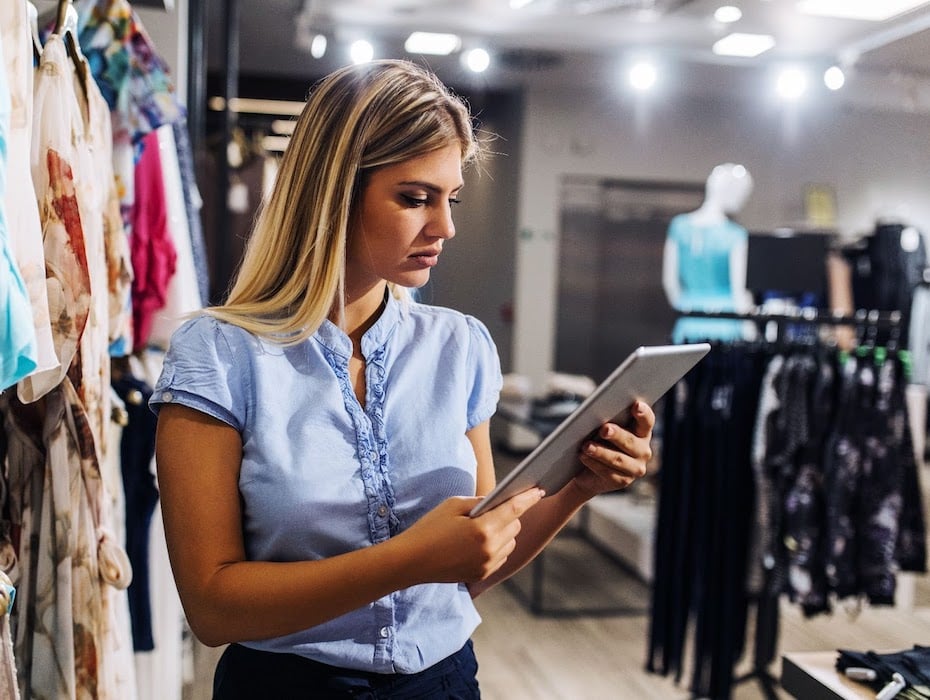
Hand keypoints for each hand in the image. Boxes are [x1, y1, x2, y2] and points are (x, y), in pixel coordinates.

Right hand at [400, 488, 543, 584]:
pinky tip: (482, 540)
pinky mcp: (481, 574)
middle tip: (499, 507)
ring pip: (510, 543)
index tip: (540, 490)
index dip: (528, 498)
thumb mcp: (453, 505)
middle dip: (511, 514)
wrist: (411, 561)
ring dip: (505, 531)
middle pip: (515, 526)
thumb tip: (496, 502)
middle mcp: (489, 549)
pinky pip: (500, 556)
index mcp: (483, 529)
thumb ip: (479, 502)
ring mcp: (486, 564)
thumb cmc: (429, 528)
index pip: (514, 510)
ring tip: (488, 524)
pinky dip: (498, 546)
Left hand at [572, 400, 653, 497]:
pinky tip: (583, 456)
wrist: (587, 470)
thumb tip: (596, 413)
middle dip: (617, 434)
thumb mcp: (603, 429)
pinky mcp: (622, 481)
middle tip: (604, 429)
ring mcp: (635, 468)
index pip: (647, 421)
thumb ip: (606, 420)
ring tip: (586, 446)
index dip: (643, 413)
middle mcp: (643, 450)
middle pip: (631, 441)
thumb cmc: (597, 441)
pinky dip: (593, 463)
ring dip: (601, 452)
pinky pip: (608, 472)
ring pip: (618, 459)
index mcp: (642, 432)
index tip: (636, 405)